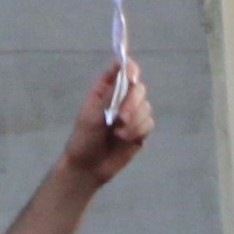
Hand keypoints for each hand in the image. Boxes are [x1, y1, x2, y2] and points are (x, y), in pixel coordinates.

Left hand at [60, 57, 152, 187]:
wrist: (89, 167)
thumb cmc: (84, 138)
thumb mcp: (92, 115)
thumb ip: (110, 93)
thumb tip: (122, 66)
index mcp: (106, 88)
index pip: (123, 69)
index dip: (130, 69)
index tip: (131, 78)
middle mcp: (121, 98)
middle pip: (139, 88)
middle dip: (132, 103)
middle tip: (121, 118)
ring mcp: (132, 114)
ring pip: (146, 107)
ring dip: (134, 121)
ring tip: (118, 134)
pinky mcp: (140, 130)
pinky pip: (148, 123)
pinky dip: (138, 131)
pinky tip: (125, 139)